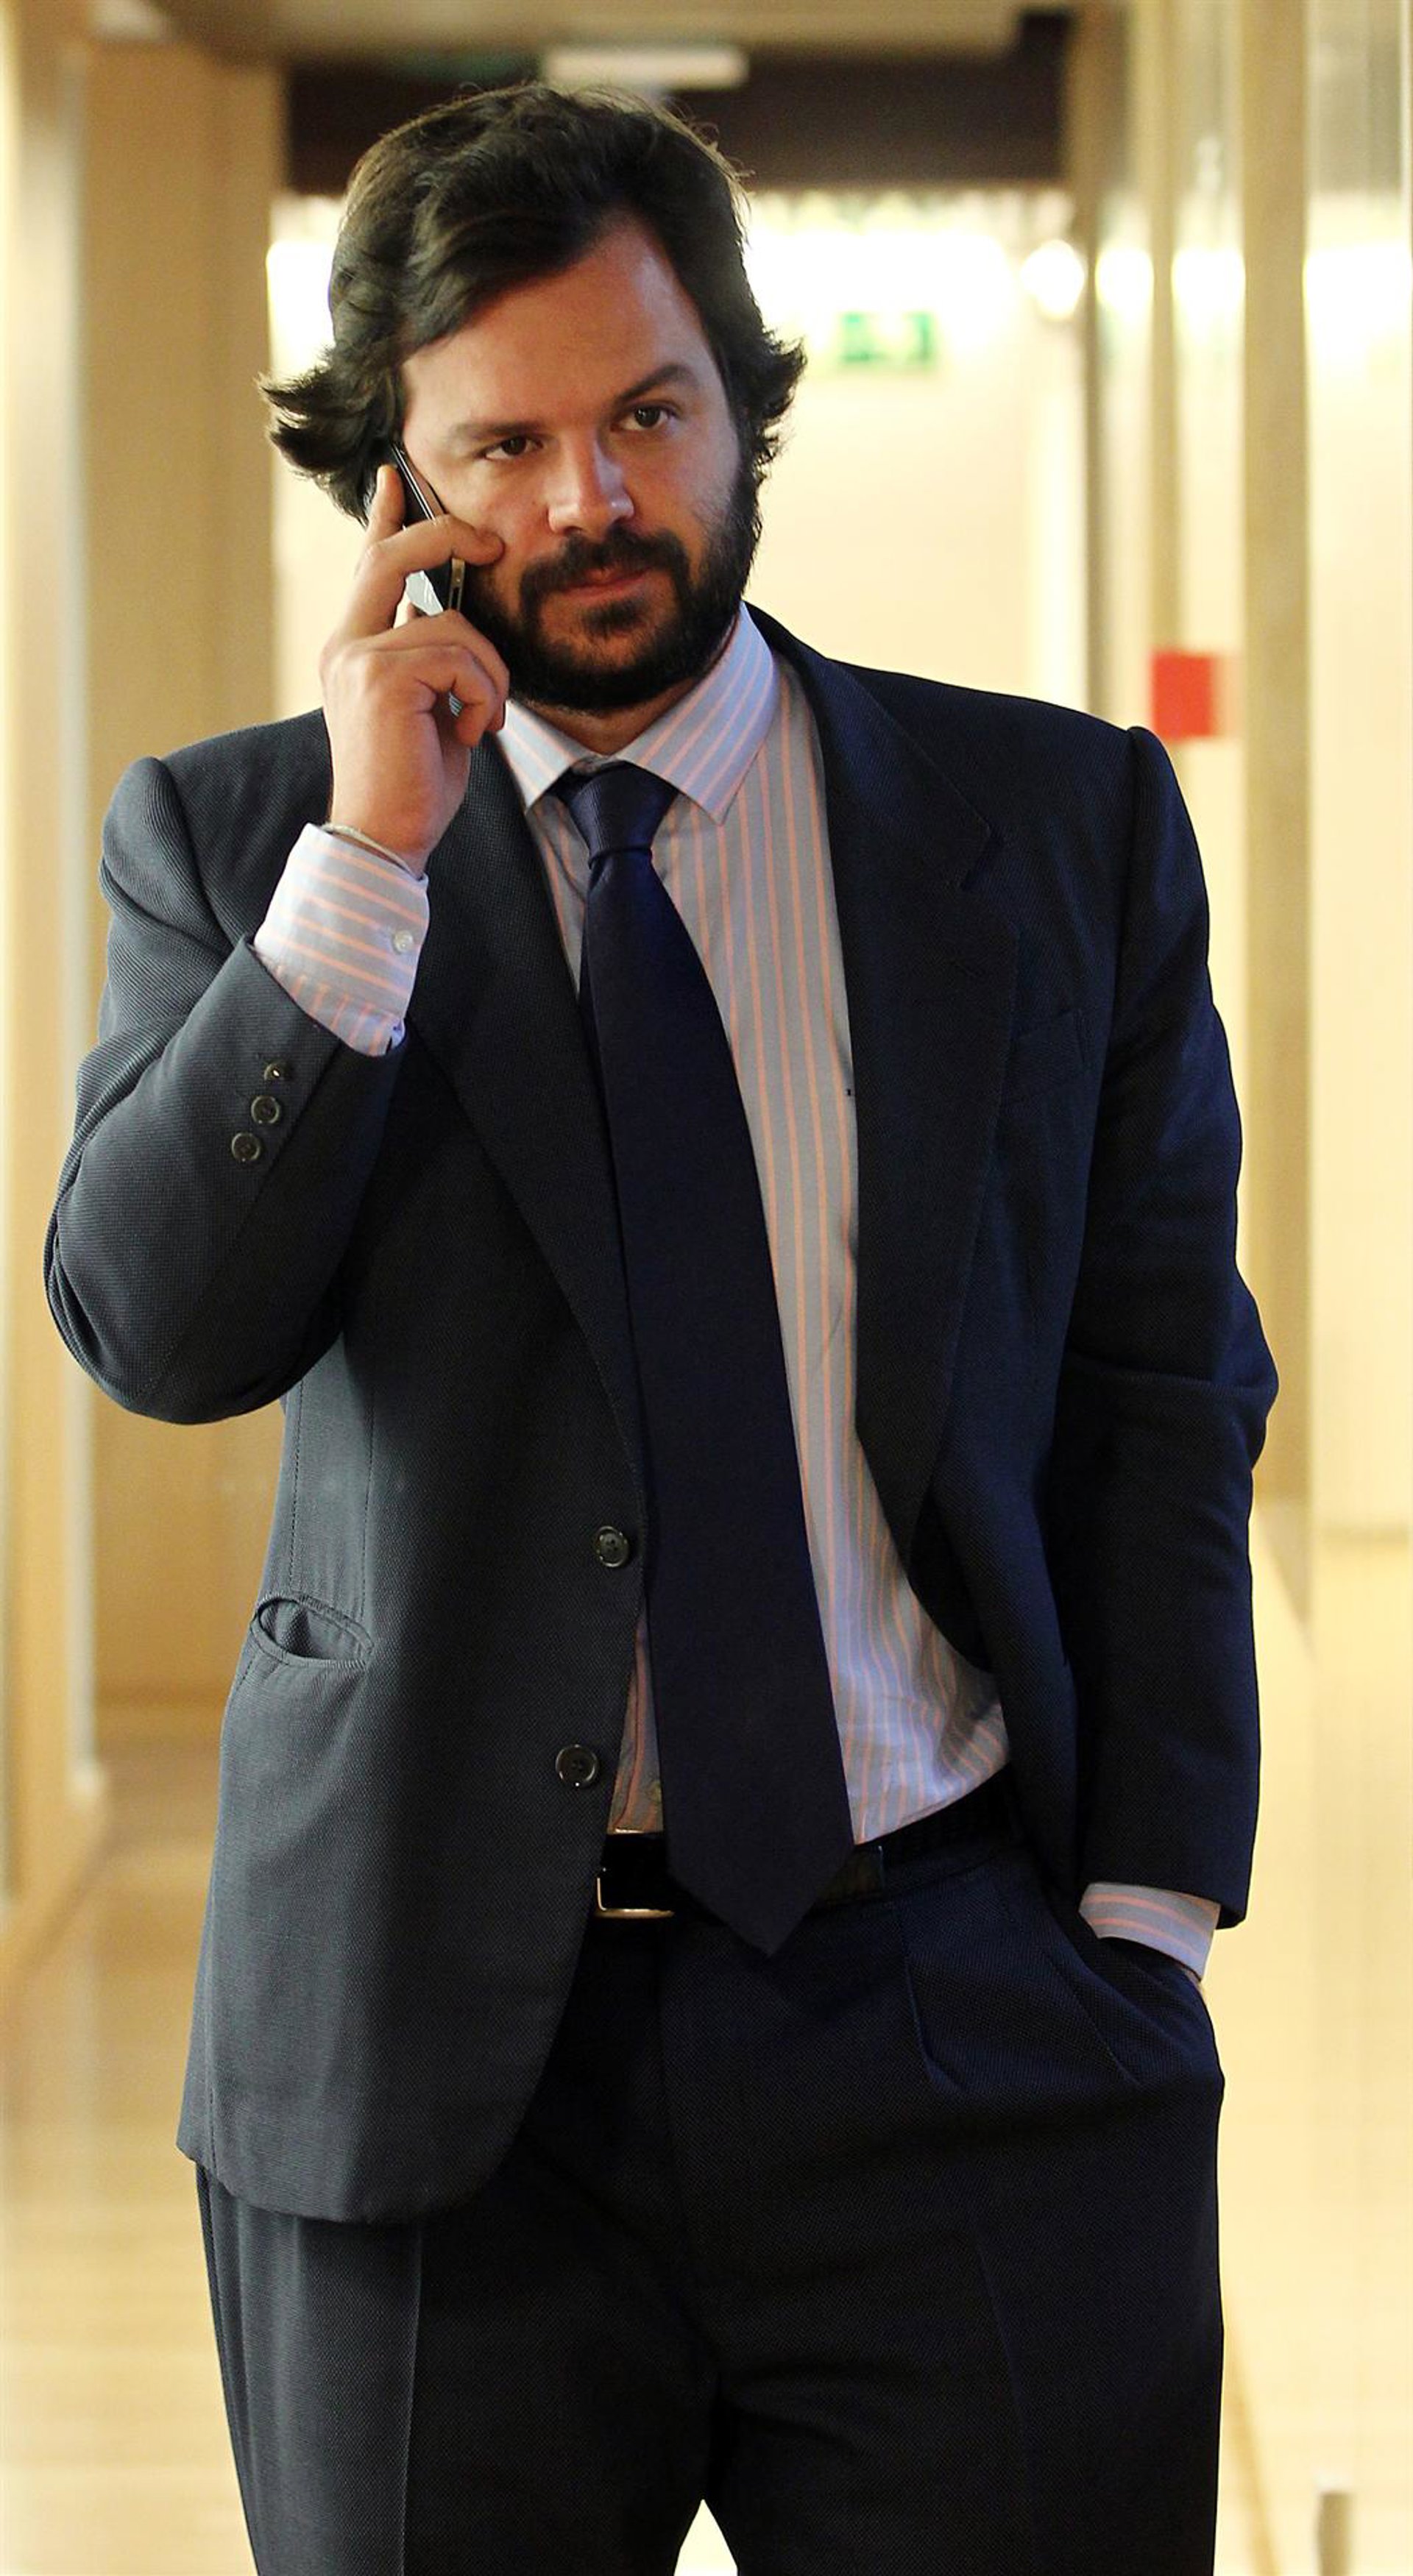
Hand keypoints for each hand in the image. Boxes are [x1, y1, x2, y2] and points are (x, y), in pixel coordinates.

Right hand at [319, 462, 509, 869]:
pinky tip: (471, 732)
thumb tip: (436, 613)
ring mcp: (357, 659)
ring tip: (482, 719)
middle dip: (445, 537)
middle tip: (491, 543)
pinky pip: (459, 658)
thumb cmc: (412, 785)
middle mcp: (345, 645)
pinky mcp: (380, 678)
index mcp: (353, 649)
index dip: (385, 520)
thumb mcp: (424, 708)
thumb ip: (425, 658)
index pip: (368, 568)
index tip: (396, 479)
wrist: (385, 840)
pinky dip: (482, 696)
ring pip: (451, 624)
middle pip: (392, 557)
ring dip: (489, 674)